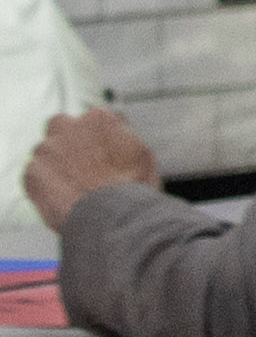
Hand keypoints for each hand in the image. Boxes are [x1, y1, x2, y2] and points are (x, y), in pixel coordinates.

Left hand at [25, 105, 157, 227]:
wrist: (112, 217)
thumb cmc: (132, 188)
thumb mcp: (143, 154)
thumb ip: (124, 137)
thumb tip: (118, 133)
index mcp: (98, 119)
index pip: (90, 120)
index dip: (95, 138)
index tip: (99, 152)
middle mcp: (68, 128)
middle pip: (59, 126)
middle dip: (66, 141)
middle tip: (79, 163)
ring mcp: (46, 150)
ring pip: (45, 152)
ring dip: (54, 164)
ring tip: (71, 187)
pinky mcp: (31, 173)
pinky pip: (34, 176)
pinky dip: (43, 185)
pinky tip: (61, 197)